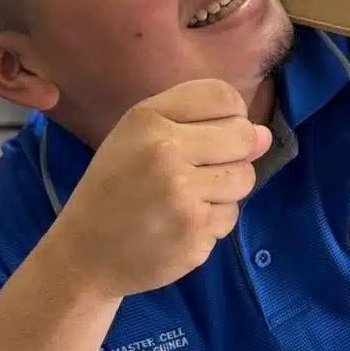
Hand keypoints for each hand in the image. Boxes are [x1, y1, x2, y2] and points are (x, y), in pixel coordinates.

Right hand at [49, 80, 270, 298]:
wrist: (84, 255)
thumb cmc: (115, 188)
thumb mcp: (139, 140)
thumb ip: (201, 126)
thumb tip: (265, 136)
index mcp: (147, 119)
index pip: (222, 95)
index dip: (230, 114)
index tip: (214, 132)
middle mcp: (165, 151)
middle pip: (243, 135)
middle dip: (234, 153)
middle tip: (199, 171)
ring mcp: (181, 194)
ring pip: (244, 177)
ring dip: (225, 190)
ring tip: (187, 198)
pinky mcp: (194, 232)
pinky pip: (231, 214)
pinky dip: (213, 221)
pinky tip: (181, 224)